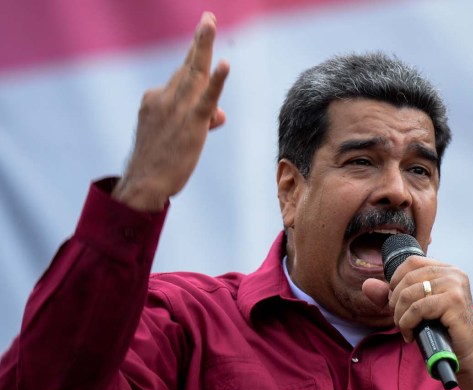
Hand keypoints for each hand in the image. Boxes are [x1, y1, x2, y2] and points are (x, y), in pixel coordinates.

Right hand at [113, 12, 229, 210]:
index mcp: (155, 98)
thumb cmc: (160, 162)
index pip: (183, 82)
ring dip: (202, 46)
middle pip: (187, 67)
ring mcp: (177, 109)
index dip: (196, 66)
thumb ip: (197, 118)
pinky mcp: (191, 124)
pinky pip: (206, 99)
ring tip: (208, 22)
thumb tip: (220, 113)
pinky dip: (216, 81)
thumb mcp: (174, 134)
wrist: (144, 183)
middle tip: (208, 19)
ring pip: (194, 74)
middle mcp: (163, 97)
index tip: (201, 38)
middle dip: (199, 42)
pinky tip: (224, 64)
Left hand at [362, 256, 472, 389]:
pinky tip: (410, 335)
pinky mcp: (454, 302)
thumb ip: (391, 295)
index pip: (412, 262)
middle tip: (399, 320)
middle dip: (395, 302)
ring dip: (400, 315)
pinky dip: (407, 323)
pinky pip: (418, 309)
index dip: (396, 280)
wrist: (465, 355)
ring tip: (404, 329)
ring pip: (410, 294)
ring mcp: (455, 286)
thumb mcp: (414, 308)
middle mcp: (453, 274)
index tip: (394, 301)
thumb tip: (366, 285)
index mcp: (447, 269)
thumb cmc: (440, 330)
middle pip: (407, 278)